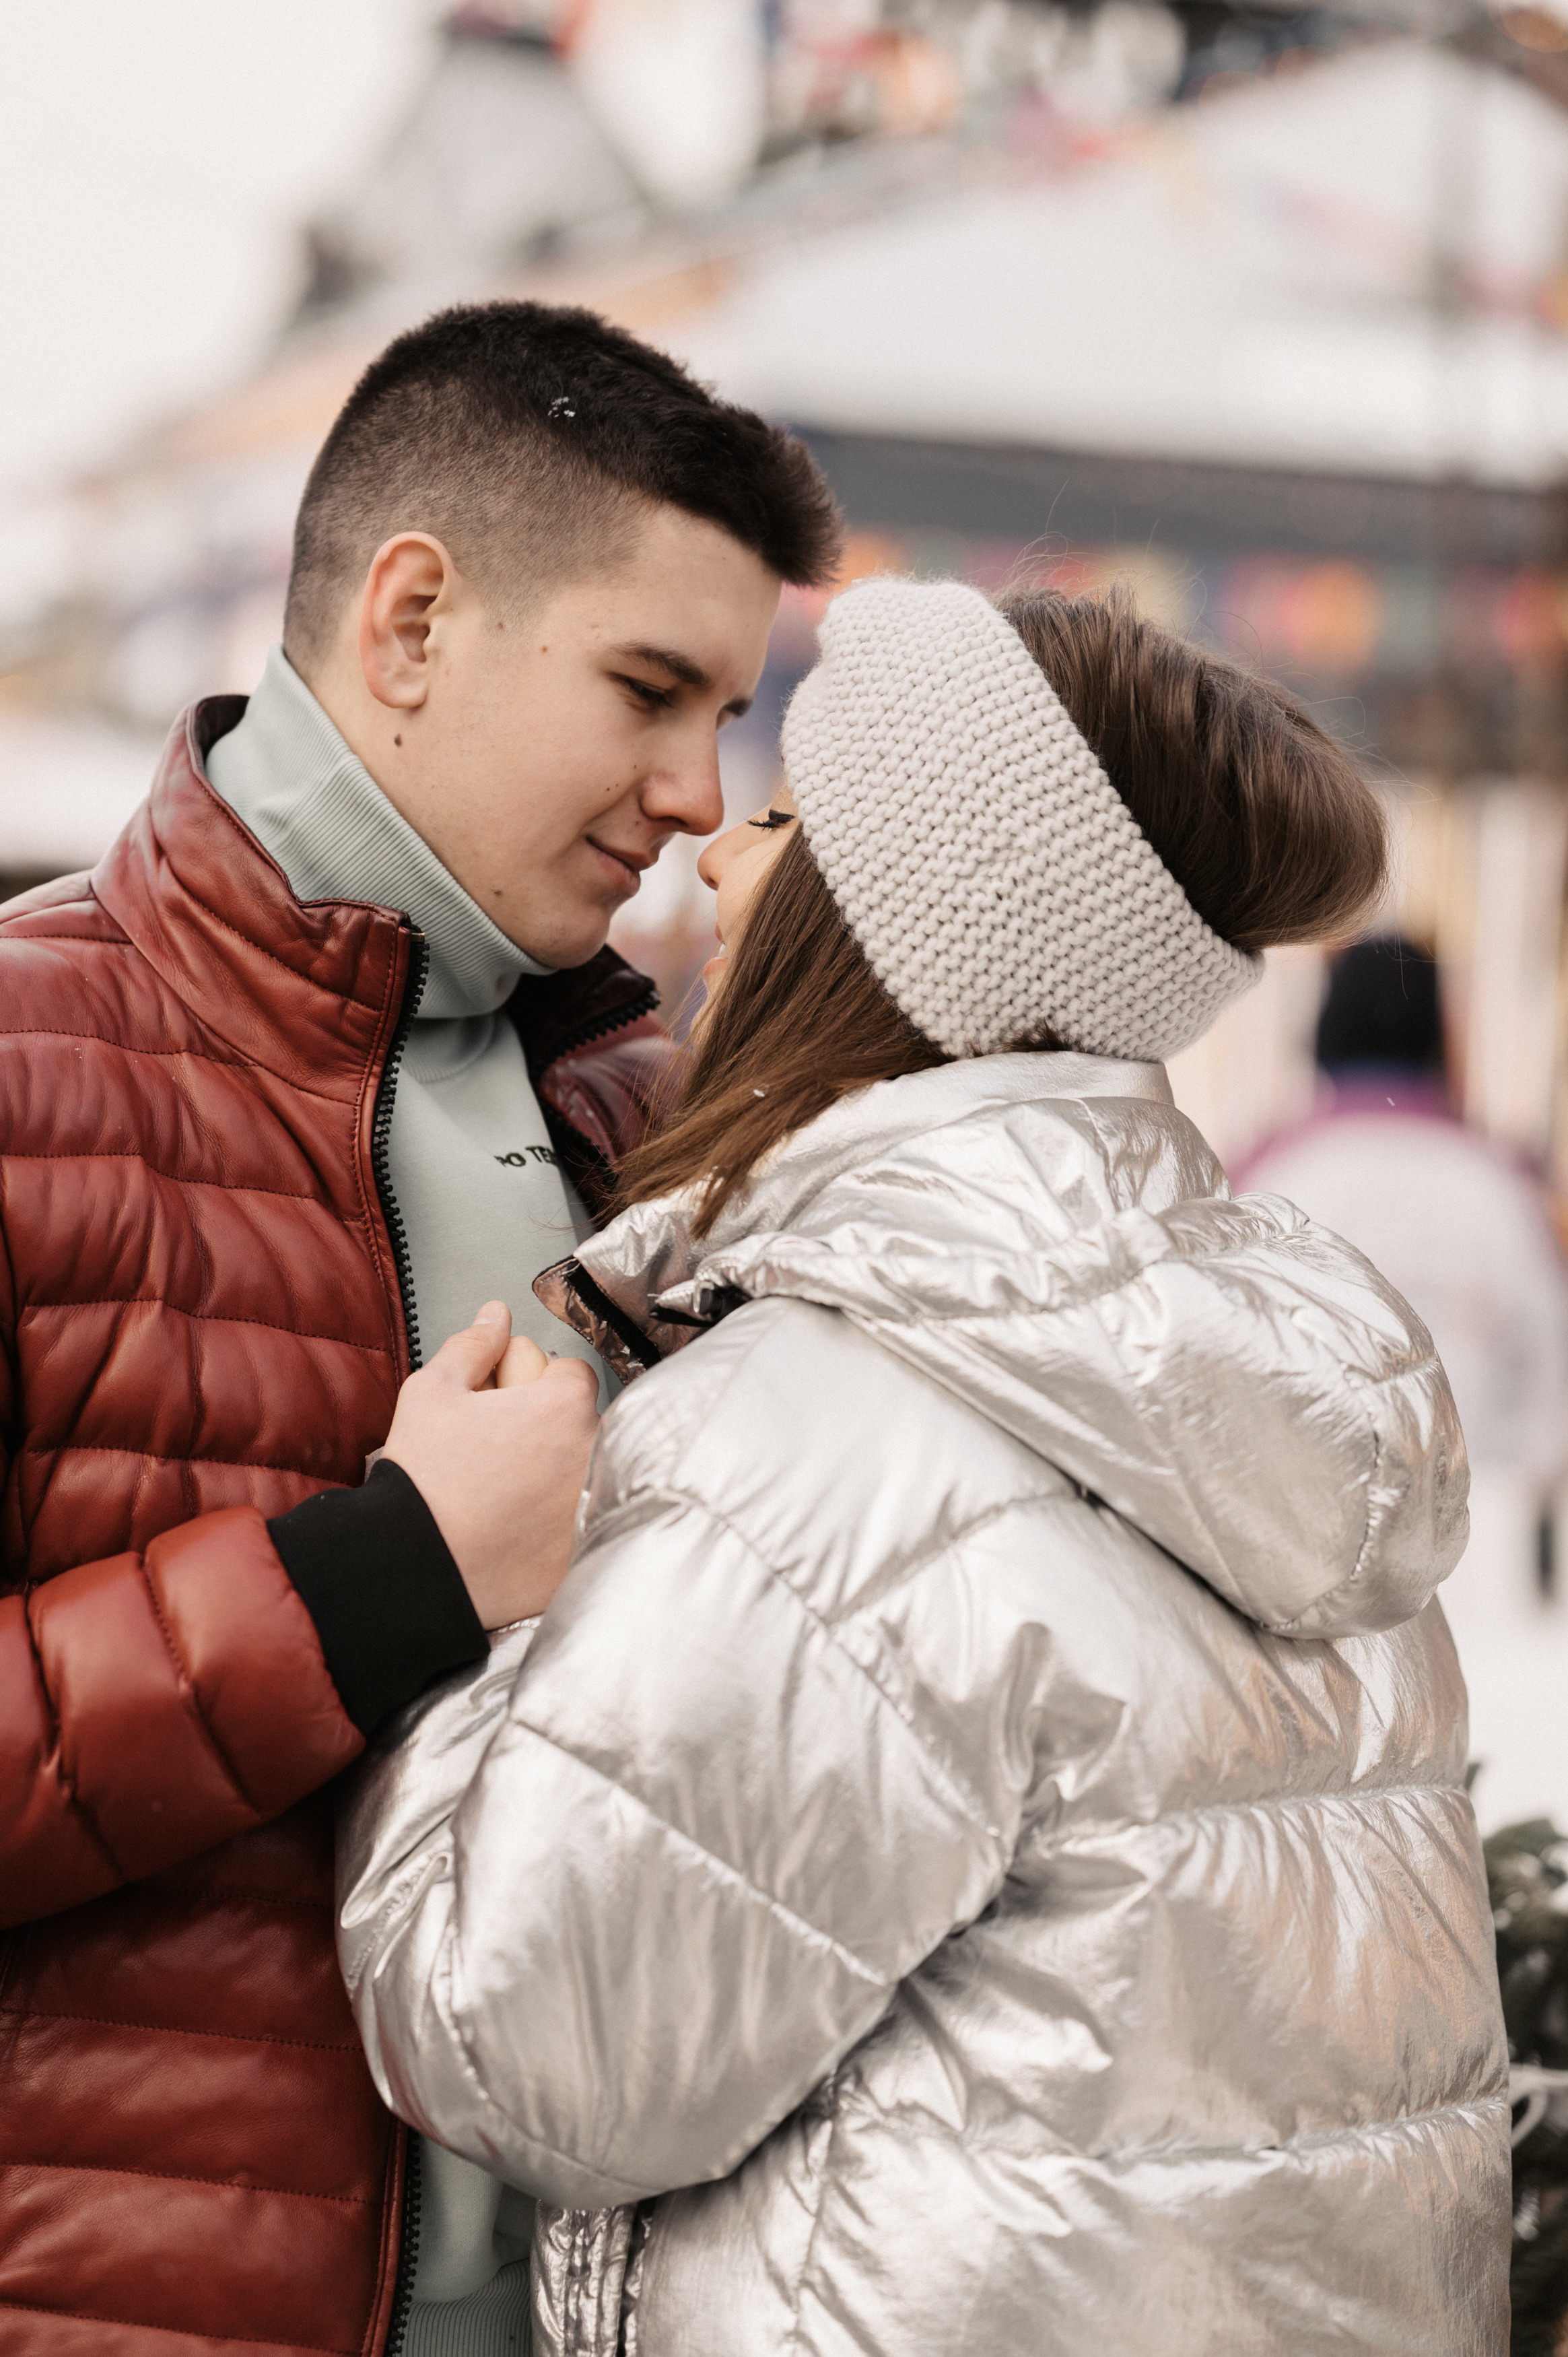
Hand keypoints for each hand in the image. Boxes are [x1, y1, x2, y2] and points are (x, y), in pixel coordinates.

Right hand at [381, 1302, 600, 1629]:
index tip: (504, 1408)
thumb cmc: (422, 1482)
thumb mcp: (432, 1393)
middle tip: (498, 1453)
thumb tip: (495, 1316)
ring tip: (504, 1494)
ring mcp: (595, 1505)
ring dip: (557, 1475)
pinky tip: (517, 1530)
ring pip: (584, 1472)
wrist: (415, 1567)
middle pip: (581, 1422)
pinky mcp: (587, 1551)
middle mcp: (594, 1452)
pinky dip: (558, 1523)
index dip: (531, 1384)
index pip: (569, 1374)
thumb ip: (472, 1346)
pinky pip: (582, 1522)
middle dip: (547, 1429)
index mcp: (564, 1406)